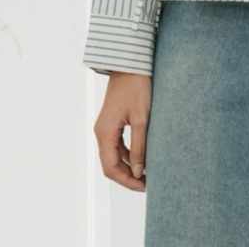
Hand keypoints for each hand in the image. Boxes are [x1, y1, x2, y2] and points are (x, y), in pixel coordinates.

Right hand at [93, 71, 152, 190]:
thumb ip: (139, 146)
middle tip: (147, 184)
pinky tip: (142, 158)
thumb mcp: (142, 118)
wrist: (130, 62)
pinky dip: (128, 154)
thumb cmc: (137, 86)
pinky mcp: (112, 121)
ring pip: (113, 155)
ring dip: (128, 166)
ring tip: (147, 173)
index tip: (143, 187)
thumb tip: (139, 171)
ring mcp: (105, 126)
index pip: (110, 168)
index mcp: (104, 132)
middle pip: (110, 164)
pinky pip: (117, 144)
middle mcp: (101, 132)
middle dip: (127, 177)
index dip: (126, 181)